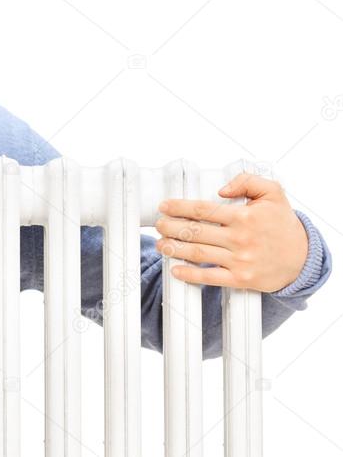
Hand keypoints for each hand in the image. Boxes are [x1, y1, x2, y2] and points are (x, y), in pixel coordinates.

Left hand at [154, 172, 307, 291]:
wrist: (303, 258)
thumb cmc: (282, 224)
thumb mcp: (273, 193)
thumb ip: (247, 181)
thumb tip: (220, 189)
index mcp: (244, 216)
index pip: (202, 210)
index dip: (178, 207)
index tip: (164, 206)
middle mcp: (240, 238)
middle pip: (195, 232)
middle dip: (170, 227)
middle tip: (158, 225)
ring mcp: (240, 260)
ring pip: (197, 253)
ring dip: (173, 248)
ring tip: (160, 244)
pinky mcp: (241, 279)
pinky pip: (210, 277)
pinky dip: (189, 274)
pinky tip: (175, 270)